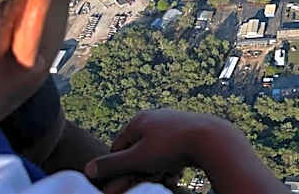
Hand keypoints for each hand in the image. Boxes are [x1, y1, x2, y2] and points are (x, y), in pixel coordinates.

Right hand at [85, 109, 288, 193]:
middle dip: (141, 171)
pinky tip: (177, 172)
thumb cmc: (171, 146)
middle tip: (149, 181)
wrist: (211, 138)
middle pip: (138, 152)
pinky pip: (171, 152)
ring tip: (168, 176)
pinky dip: (172, 164)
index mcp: (139, 120)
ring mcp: (171, 122)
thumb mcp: (137, 158)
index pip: (118, 148)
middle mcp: (154, 117)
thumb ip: (112, 164)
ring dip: (158, 170)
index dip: (120, 168)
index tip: (125, 182)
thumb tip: (87, 170)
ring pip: (156, 154)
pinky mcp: (186, 131)